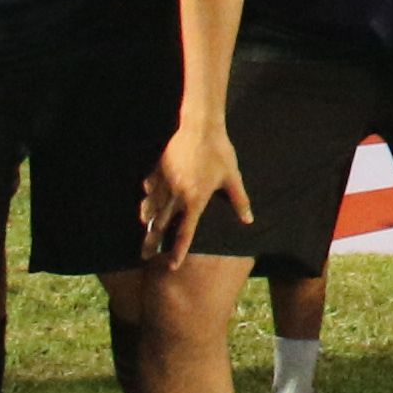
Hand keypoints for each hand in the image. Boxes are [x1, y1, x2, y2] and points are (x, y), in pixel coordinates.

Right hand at [152, 123, 250, 271]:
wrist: (201, 126)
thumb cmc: (220, 152)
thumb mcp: (232, 178)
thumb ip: (239, 201)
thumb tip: (248, 220)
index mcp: (195, 200)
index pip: (185, 232)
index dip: (178, 251)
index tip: (172, 266)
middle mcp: (177, 195)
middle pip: (161, 224)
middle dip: (152, 242)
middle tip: (144, 256)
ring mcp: (165, 181)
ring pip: (152, 206)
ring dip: (147, 220)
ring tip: (144, 230)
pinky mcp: (159, 168)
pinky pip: (150, 186)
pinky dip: (148, 195)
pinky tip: (146, 200)